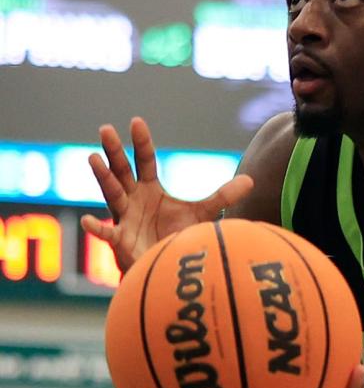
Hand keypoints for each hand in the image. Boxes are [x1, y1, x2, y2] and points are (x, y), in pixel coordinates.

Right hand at [81, 117, 253, 273]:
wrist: (165, 265)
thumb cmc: (177, 237)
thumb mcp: (202, 214)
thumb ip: (223, 196)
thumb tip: (251, 180)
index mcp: (149, 189)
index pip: (145, 161)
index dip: (141, 142)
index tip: (136, 122)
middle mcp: (133, 199)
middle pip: (122, 171)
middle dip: (114, 151)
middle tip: (105, 129)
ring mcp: (124, 218)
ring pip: (111, 193)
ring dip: (103, 177)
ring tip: (93, 158)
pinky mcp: (120, 240)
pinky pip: (106, 233)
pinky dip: (97, 228)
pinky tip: (88, 222)